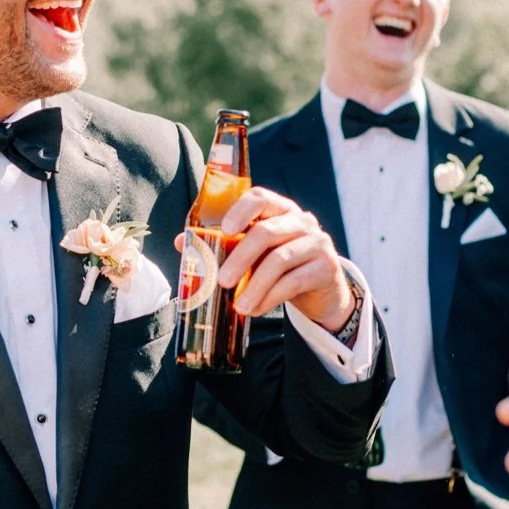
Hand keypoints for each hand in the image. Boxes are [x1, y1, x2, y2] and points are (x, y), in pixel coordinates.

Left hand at [216, 189, 357, 330]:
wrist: (320, 292)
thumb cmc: (280, 269)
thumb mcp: (255, 255)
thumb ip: (224, 247)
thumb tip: (181, 241)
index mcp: (280, 211)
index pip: (261, 198)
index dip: (241, 210)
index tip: (225, 230)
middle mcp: (301, 221)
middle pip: (266, 232)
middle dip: (240, 258)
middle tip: (222, 281)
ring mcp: (317, 242)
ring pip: (279, 260)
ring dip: (254, 286)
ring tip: (239, 306)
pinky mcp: (326, 267)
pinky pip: (293, 282)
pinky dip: (270, 298)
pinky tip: (256, 310)